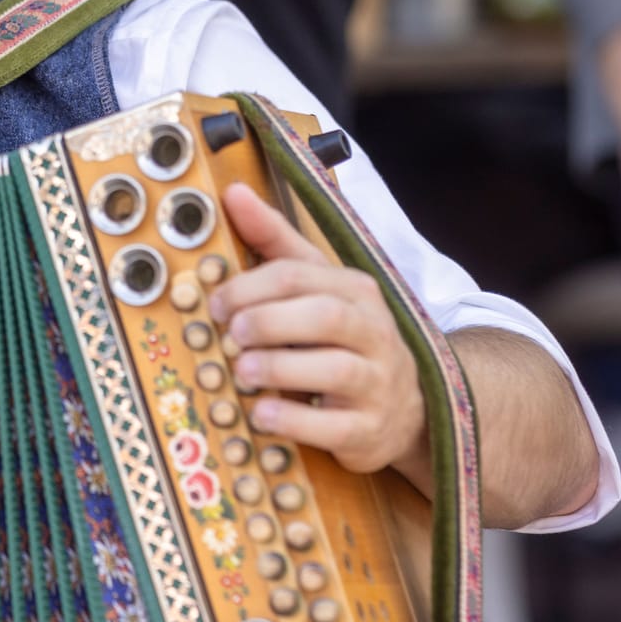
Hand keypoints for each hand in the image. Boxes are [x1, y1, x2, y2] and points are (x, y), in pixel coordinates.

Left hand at [207, 183, 426, 475]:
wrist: (405, 407)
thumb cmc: (345, 340)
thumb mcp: (317, 286)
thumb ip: (275, 242)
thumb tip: (234, 193)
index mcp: (355, 291)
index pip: (301, 275)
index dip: (250, 286)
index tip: (215, 303)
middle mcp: (373, 332)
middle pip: (325, 316)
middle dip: (271, 321)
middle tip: (232, 333)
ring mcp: (376, 382)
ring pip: (336, 368)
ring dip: (280, 367)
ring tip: (242, 371)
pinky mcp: (368, 428)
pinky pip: (334, 425)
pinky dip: (294, 419)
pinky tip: (261, 413)